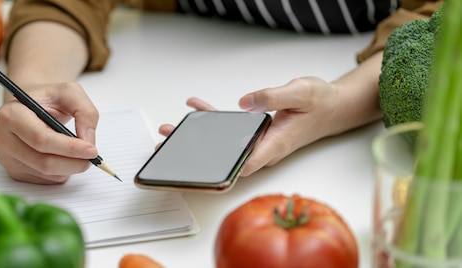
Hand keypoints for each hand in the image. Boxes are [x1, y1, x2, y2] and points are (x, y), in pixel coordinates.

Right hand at [0, 82, 99, 183]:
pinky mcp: (14, 171)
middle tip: (92, 157)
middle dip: (73, 162)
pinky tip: (63, 157)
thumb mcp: (70, 93)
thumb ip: (85, 112)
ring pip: (46, 174)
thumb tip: (88, 140)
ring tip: (78, 154)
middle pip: (43, 162)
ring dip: (70, 168)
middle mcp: (3, 138)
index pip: (41, 139)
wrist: (31, 106)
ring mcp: (6, 157)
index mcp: (11, 114)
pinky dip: (61, 172)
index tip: (91, 150)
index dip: (69, 148)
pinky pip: (45, 180)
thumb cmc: (48, 99)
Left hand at [159, 77, 356, 176]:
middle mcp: (264, 148)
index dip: (217, 172)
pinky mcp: (256, 133)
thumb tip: (244, 103)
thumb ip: (272, 97)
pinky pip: (229, 129)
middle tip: (166, 149)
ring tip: (170, 131)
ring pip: (222, 145)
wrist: (334, 106)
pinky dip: (211, 119)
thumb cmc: (320, 102)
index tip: (193, 173)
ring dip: (196, 138)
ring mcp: (258, 142)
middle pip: (224, 159)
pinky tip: (195, 107)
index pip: (242, 165)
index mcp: (274, 144)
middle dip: (194, 157)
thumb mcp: (300, 92)